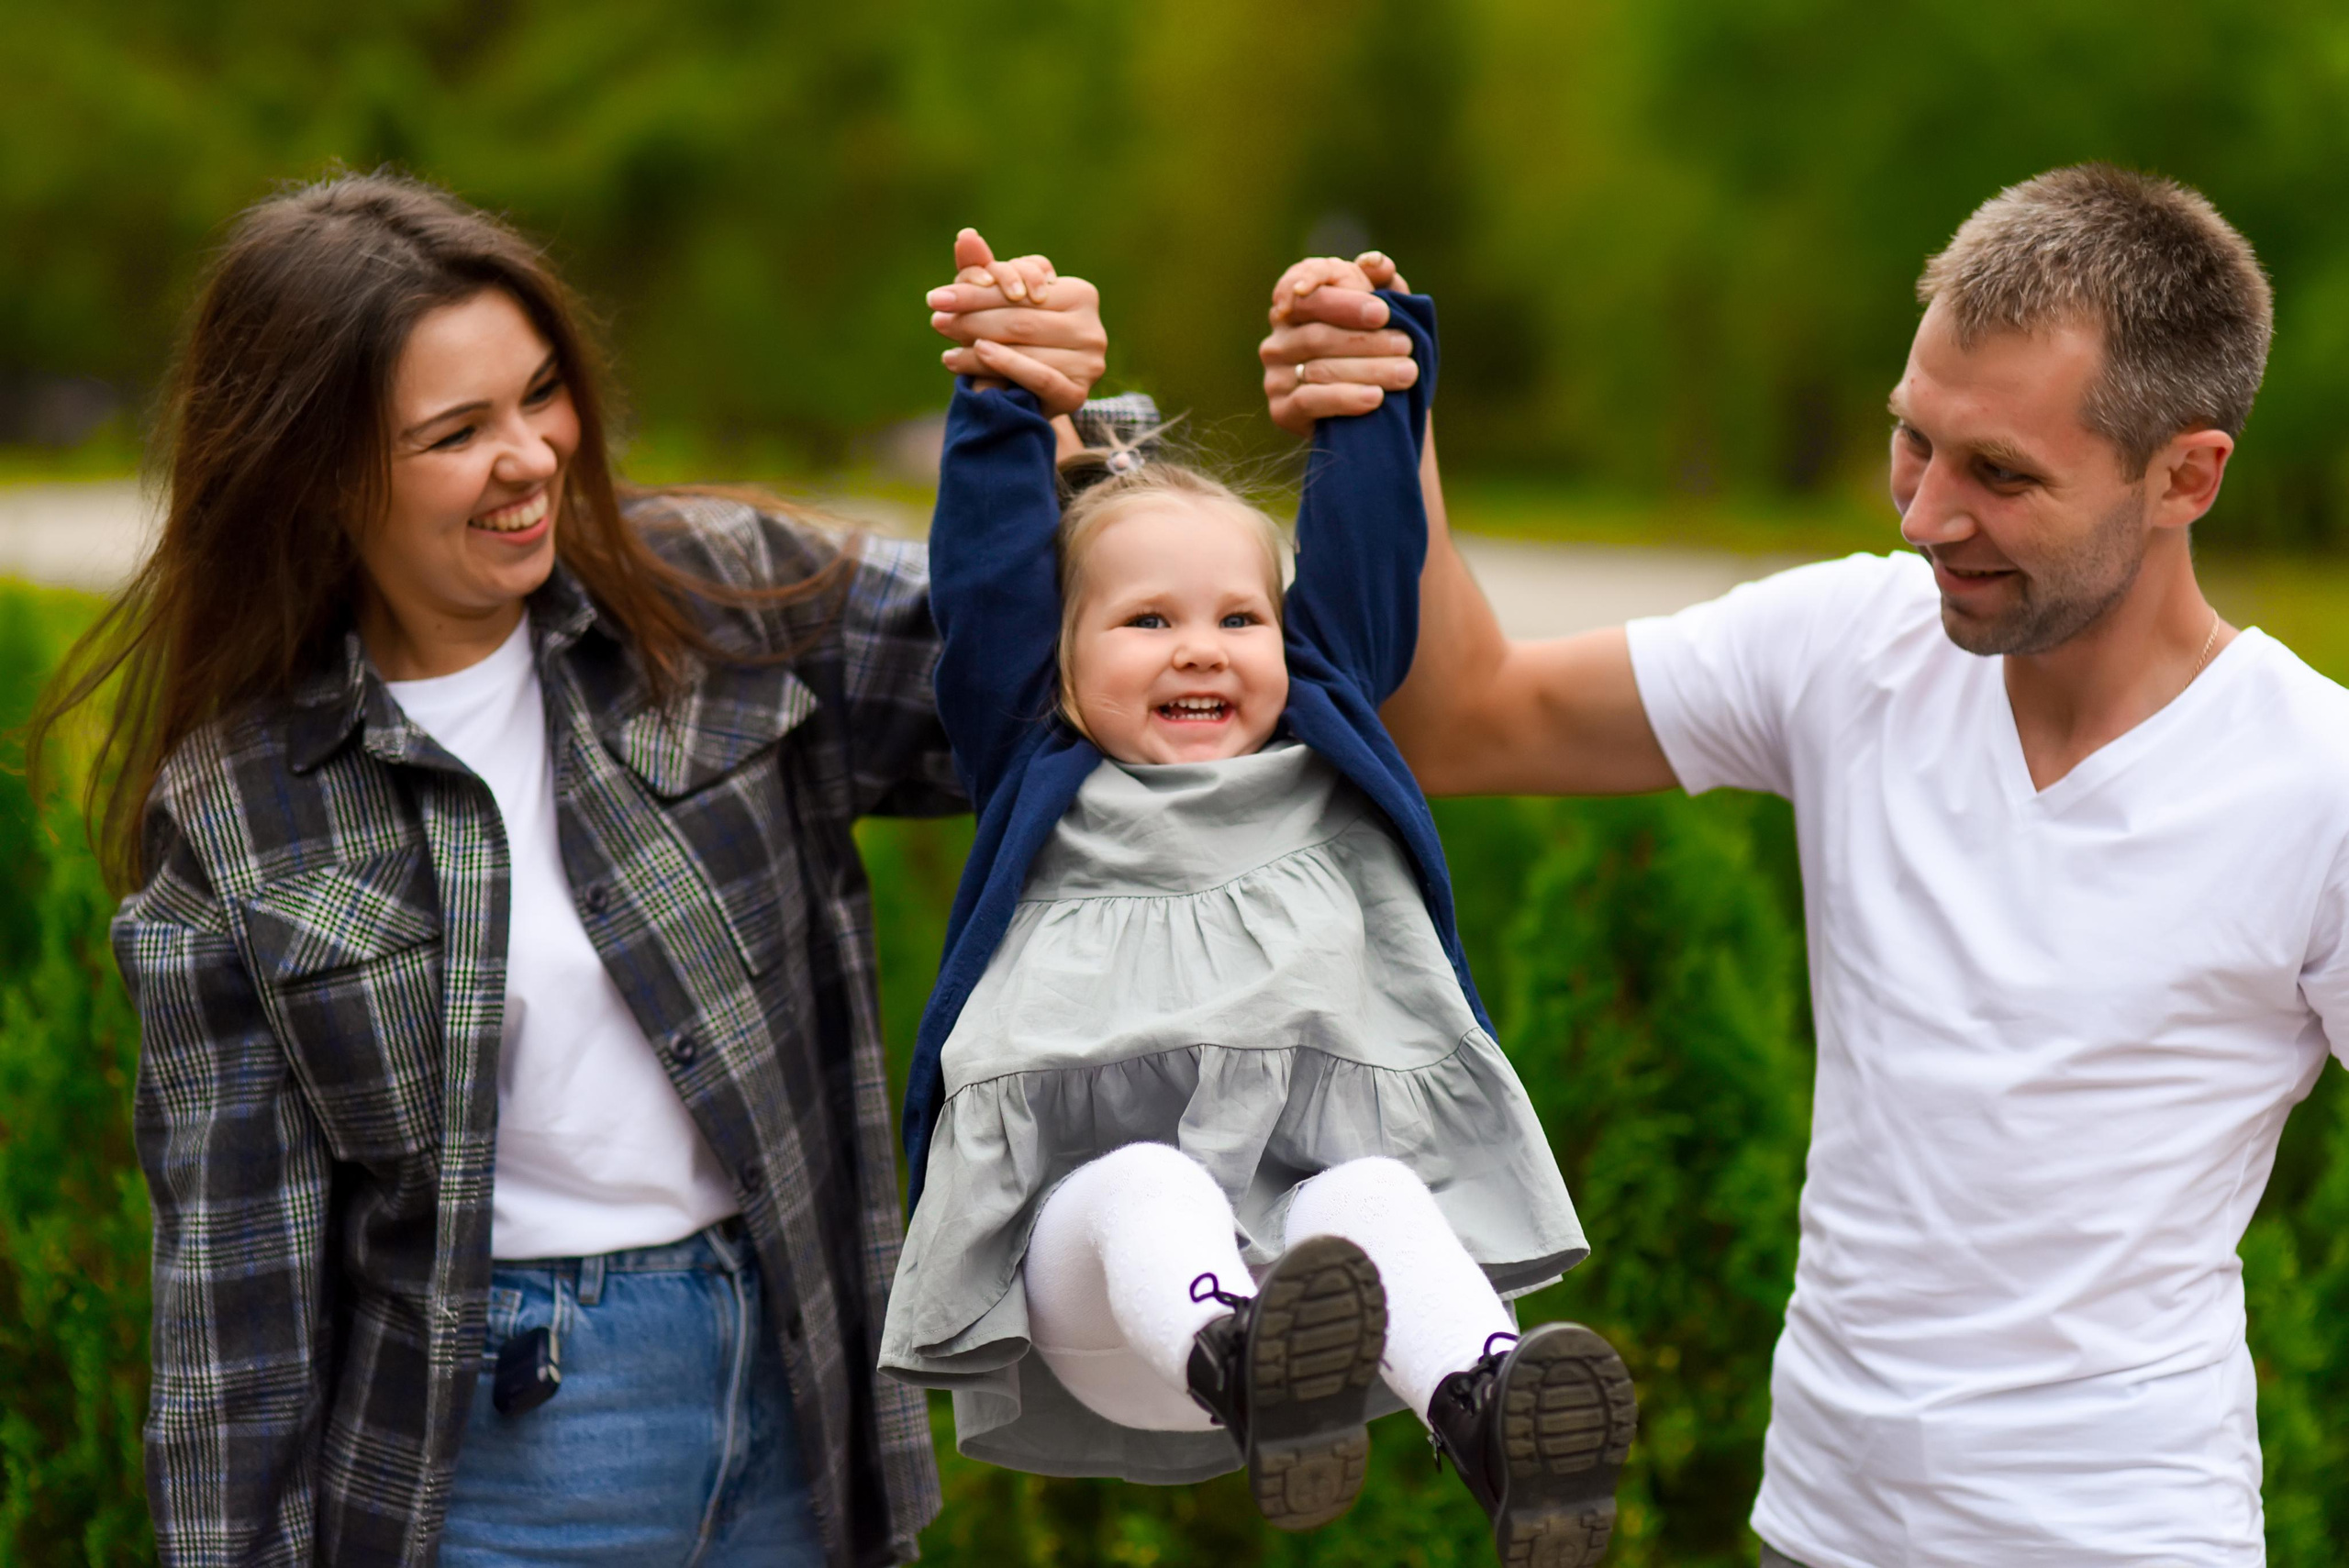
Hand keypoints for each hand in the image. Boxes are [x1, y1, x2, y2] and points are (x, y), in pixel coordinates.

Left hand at [926, 228, 1106, 415]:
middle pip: (1022, 319)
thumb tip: (965, 236)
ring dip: (978, 349)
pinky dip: (1006, 365)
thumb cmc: (1015, 341)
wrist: (1030, 398)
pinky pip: (1039, 377)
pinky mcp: (1078, 395)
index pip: (1022, 290)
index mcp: (1081, 294)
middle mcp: (1092, 327)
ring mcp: (1089, 363)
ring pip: (1027, 348)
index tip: (938, 298)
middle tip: (938, 320)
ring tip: (948, 350)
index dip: (977, 292)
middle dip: (973, 319)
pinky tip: (975, 357)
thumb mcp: (1001, 304)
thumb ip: (984, 270)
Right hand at [1260, 250, 1417, 436]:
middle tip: (1406, 345)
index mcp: (1296, 304)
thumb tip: (1376, 263)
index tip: (1382, 312)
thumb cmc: (1375, 351)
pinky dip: (1346, 398)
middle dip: (1367, 340)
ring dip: (1368, 369)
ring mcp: (1275, 375)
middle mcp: (1278, 338)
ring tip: (1406, 373)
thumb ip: (1381, 283)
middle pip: (1318, 334)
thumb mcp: (1382, 313)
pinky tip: (1375, 398)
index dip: (1341, 300)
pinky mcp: (1280, 410)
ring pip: (1319, 368)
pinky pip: (1310, 401)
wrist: (1370, 412)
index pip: (1303, 287)